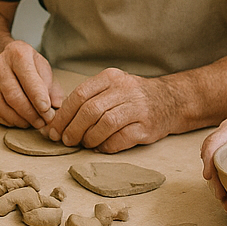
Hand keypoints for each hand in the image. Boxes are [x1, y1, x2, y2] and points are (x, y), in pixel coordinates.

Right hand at [0, 40, 59, 127]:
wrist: (7, 59)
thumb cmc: (29, 67)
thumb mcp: (44, 70)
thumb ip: (52, 88)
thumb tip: (56, 105)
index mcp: (18, 53)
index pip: (28, 78)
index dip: (38, 97)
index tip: (47, 111)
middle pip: (12, 94)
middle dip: (29, 113)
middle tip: (41, 122)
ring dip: (17, 119)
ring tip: (30, 123)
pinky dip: (4, 120)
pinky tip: (16, 121)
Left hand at [46, 68, 177, 151]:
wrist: (172, 101)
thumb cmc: (134, 97)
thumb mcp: (112, 87)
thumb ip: (89, 98)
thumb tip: (60, 119)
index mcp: (111, 78)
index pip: (79, 95)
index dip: (63, 115)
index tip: (54, 129)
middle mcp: (124, 90)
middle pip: (90, 110)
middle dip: (73, 129)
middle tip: (66, 140)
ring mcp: (137, 108)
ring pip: (104, 124)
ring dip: (89, 138)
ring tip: (84, 144)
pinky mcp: (146, 127)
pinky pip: (120, 139)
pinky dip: (106, 146)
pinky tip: (100, 147)